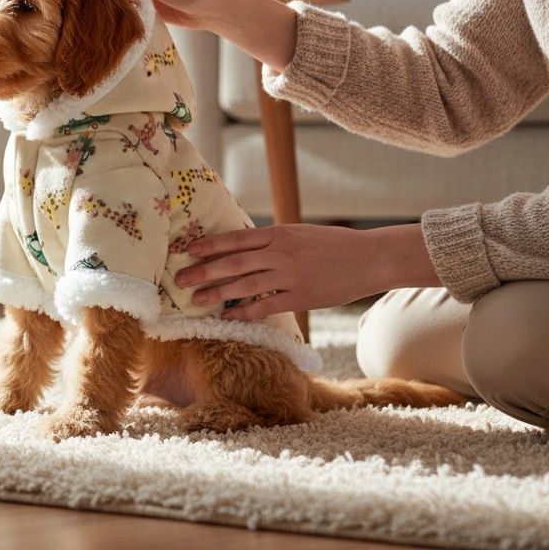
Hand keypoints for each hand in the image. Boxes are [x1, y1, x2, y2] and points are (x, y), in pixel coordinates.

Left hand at [173, 223, 440, 320]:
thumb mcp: (298, 234)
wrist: (370, 258)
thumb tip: (241, 246)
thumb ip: (271, 241)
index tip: (187, 251)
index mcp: (278, 233)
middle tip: (179, 279)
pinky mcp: (300, 297)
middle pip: (232, 263)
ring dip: (216, 293)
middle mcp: (280, 253)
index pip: (234, 239)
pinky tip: (226, 317)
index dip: (208, 246)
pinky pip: (265, 306)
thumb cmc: (333, 245)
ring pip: (244, 286)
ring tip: (195, 300)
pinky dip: (243, 312)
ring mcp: (290, 276)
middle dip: (202, 271)